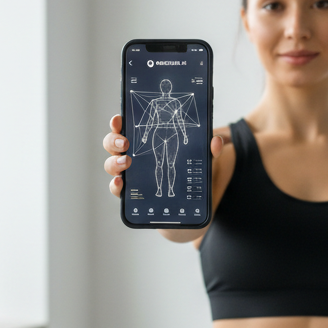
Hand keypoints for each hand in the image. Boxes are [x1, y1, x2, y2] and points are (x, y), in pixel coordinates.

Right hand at [103, 115, 224, 197]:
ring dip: (114, 163)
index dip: (119, 123)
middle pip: (113, 145)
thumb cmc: (192, 177)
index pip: (129, 128)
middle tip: (125, 143)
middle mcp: (135, 157)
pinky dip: (115, 186)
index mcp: (148, 142)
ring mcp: (132, 176)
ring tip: (126, 163)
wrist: (191, 208)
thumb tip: (216, 142)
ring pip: (112, 165)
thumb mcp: (203, 161)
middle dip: (113, 141)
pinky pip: (118, 189)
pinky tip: (121, 184)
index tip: (120, 119)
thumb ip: (210, 151)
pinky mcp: (133, 195)